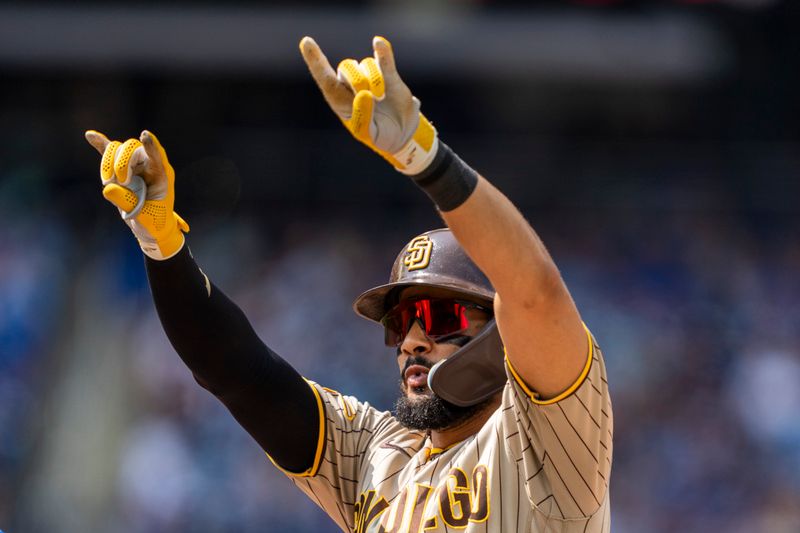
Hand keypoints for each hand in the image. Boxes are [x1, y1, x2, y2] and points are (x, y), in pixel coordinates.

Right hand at [85, 129, 188, 259]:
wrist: (151, 227)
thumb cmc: (153, 221)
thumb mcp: (142, 216)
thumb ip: (127, 202)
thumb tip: (108, 188)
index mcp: (161, 175)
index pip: (156, 155)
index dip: (150, 145)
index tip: (145, 135)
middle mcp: (148, 165)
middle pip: (132, 148)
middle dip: (122, 163)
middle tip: (121, 182)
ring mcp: (134, 165)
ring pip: (118, 150)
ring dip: (108, 162)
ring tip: (108, 182)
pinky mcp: (120, 169)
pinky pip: (110, 153)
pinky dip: (100, 144)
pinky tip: (90, 136)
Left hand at [299, 36, 438, 174]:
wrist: (401, 133)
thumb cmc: (377, 135)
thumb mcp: (366, 133)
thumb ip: (362, 116)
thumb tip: (364, 93)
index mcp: (339, 100)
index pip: (325, 78)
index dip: (315, 60)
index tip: (306, 43)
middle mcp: (351, 85)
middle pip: (347, 69)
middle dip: (359, 80)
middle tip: (374, 97)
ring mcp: (370, 77)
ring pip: (366, 65)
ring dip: (375, 78)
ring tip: (381, 97)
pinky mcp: (388, 74)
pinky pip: (383, 58)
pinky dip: (382, 51)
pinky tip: (378, 43)